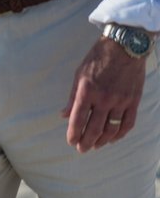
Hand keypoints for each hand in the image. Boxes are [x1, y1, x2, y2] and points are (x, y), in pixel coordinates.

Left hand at [62, 36, 147, 151]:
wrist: (124, 48)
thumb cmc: (97, 59)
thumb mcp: (79, 74)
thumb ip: (73, 97)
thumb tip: (64, 115)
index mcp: (87, 90)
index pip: (78, 118)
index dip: (73, 133)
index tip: (70, 141)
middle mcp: (104, 98)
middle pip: (94, 128)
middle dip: (86, 141)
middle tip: (81, 149)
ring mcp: (121, 101)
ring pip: (111, 129)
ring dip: (102, 140)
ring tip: (95, 146)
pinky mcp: (133, 101)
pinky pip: (128, 124)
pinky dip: (120, 134)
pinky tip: (112, 139)